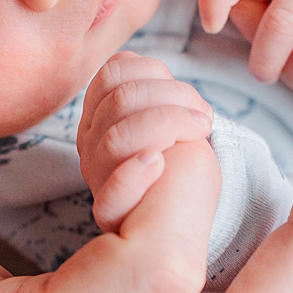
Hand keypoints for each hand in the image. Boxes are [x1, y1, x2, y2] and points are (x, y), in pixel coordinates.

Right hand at [77, 53, 213, 231]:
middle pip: (121, 99)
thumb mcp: (165, 116)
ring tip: (198, 133)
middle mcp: (89, 142)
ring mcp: (97, 174)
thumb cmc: (180, 164)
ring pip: (119, 135)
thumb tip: (159, 75)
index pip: (112, 73)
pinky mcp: (110, 209)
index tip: (188, 98)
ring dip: (169, 125)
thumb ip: (154, 93)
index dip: (156, 73)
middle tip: (203, 119)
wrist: (179, 219)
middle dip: (174, 98)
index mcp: (98, 113)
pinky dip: (135, 172)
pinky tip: (156, 162)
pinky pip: (114, 189)